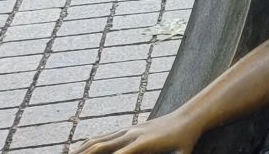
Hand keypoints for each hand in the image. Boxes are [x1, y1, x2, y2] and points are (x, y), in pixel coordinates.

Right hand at [74, 114, 200, 153]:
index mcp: (143, 143)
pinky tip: (79, 150)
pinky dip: (88, 143)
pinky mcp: (128, 128)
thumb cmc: (186, 140)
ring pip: (97, 140)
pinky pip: (103, 135)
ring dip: (80, 151)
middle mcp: (131, 134)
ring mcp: (128, 129)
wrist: (188, 117)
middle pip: (99, 147)